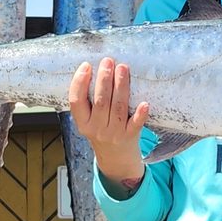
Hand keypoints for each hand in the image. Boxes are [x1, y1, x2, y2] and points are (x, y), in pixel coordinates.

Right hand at [68, 57, 149, 188]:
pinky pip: (136, 124)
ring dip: (121, 86)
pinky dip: (140, 115)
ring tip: (123, 68)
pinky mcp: (130, 136)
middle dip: (104, 79)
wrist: (116, 159)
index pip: (76, 101)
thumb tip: (96, 69)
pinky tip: (145, 103)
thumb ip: (88, 101)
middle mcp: (97, 129)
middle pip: (100, 101)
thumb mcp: (88, 121)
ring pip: (118, 107)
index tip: (86, 65)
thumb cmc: (102, 131)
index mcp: (83, 123)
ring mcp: (114, 133)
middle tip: (108, 61)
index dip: (79, 83)